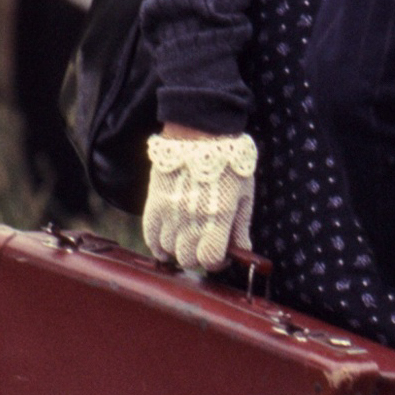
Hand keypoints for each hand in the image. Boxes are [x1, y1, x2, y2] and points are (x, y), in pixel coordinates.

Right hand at [142, 127, 256, 274]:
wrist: (200, 132)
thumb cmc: (229, 163)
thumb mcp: (245, 194)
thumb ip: (241, 226)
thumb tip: (242, 251)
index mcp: (218, 216)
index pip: (211, 258)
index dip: (218, 262)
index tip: (222, 254)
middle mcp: (191, 218)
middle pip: (188, 259)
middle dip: (199, 258)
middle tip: (204, 247)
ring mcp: (170, 211)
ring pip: (168, 250)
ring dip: (179, 251)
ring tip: (188, 241)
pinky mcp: (153, 201)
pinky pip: (149, 236)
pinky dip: (157, 245)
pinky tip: (167, 244)